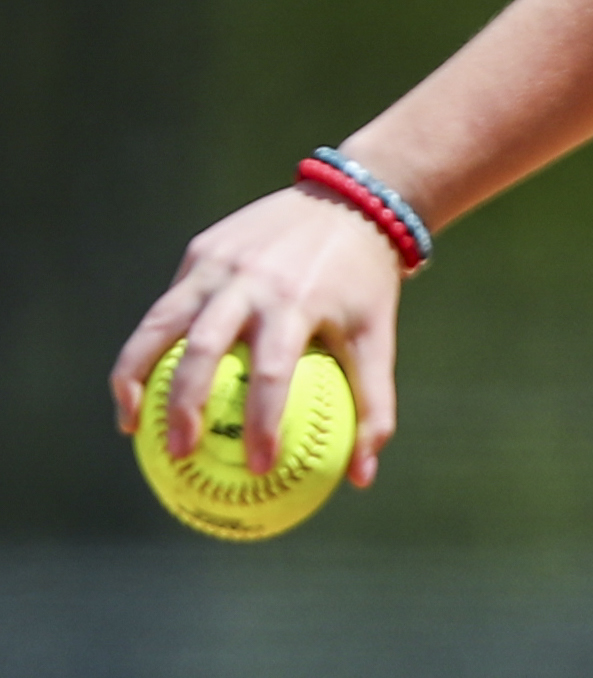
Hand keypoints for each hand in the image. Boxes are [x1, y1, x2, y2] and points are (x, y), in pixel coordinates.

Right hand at [110, 184, 406, 485]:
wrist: (350, 201)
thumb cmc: (365, 284)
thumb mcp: (378, 338)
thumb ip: (373, 404)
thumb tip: (361, 476)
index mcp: (297, 303)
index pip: (272, 374)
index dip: (262, 423)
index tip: (258, 468)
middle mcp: (250, 281)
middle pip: (201, 351)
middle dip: (183, 406)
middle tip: (181, 452)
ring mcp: (218, 262)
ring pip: (160, 324)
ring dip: (135, 375)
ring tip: (130, 423)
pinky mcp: (201, 251)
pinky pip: (169, 305)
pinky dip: (149, 345)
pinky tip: (141, 383)